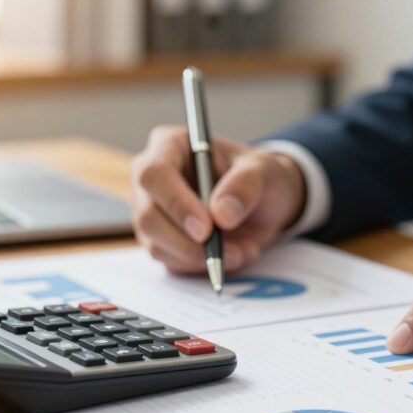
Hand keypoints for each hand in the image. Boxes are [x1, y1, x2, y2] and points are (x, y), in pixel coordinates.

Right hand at [130, 126, 305, 272]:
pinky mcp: (162, 242)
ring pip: (157, 245)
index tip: (206, 228)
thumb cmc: (259, 177)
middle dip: (186, 241)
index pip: (155, 174)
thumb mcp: (265, 172)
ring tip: (242, 251)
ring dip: (201, 258)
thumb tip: (221, 214)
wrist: (265, 204)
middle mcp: (153, 180)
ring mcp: (153, 213)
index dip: (176, 203)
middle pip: (148, 216)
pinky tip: (233, 255)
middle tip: (223, 252)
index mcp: (170, 146)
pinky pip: (172, 263)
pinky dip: (204, 266)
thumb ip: (245, 186)